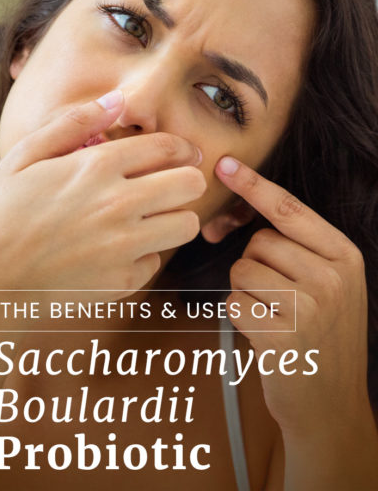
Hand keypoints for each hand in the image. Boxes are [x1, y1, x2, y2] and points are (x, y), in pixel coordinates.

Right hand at [0, 90, 205, 294]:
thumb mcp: (25, 156)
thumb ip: (74, 123)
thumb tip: (117, 101)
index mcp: (96, 166)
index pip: (167, 147)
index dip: (183, 148)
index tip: (185, 154)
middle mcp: (118, 203)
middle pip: (190, 184)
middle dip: (185, 181)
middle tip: (171, 187)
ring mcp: (123, 246)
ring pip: (188, 224)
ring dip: (174, 219)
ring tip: (151, 220)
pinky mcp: (121, 281)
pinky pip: (156, 262)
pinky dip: (143, 257)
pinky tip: (119, 253)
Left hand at [215, 156, 371, 436]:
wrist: (331, 405)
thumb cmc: (321, 337)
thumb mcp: (329, 286)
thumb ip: (296, 250)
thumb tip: (237, 221)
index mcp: (344, 256)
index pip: (290, 209)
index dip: (255, 185)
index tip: (226, 164)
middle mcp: (331, 276)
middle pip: (259, 242)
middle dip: (256, 264)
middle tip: (276, 296)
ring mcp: (309, 305)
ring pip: (242, 269)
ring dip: (247, 292)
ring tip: (274, 316)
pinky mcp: (281, 333)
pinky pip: (233, 302)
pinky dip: (239, 315)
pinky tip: (265, 334)